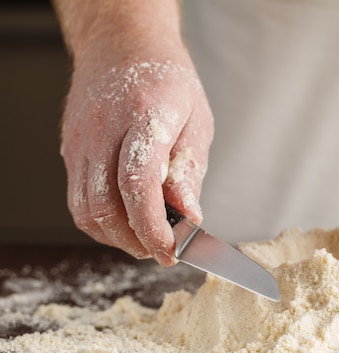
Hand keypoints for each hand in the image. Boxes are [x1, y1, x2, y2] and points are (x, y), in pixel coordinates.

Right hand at [56, 1, 212, 264]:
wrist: (121, 46)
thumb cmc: (167, 81)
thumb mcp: (197, 120)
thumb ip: (190, 171)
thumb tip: (189, 216)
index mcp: (145, 116)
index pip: (138, 181)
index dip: (153, 224)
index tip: (172, 248)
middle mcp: (104, 130)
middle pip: (106, 205)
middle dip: (137, 241)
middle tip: (164, 251)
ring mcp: (82, 141)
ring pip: (86, 210)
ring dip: (118, 237)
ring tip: (147, 240)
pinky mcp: (71, 151)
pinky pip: (79, 199)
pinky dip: (103, 222)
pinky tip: (127, 222)